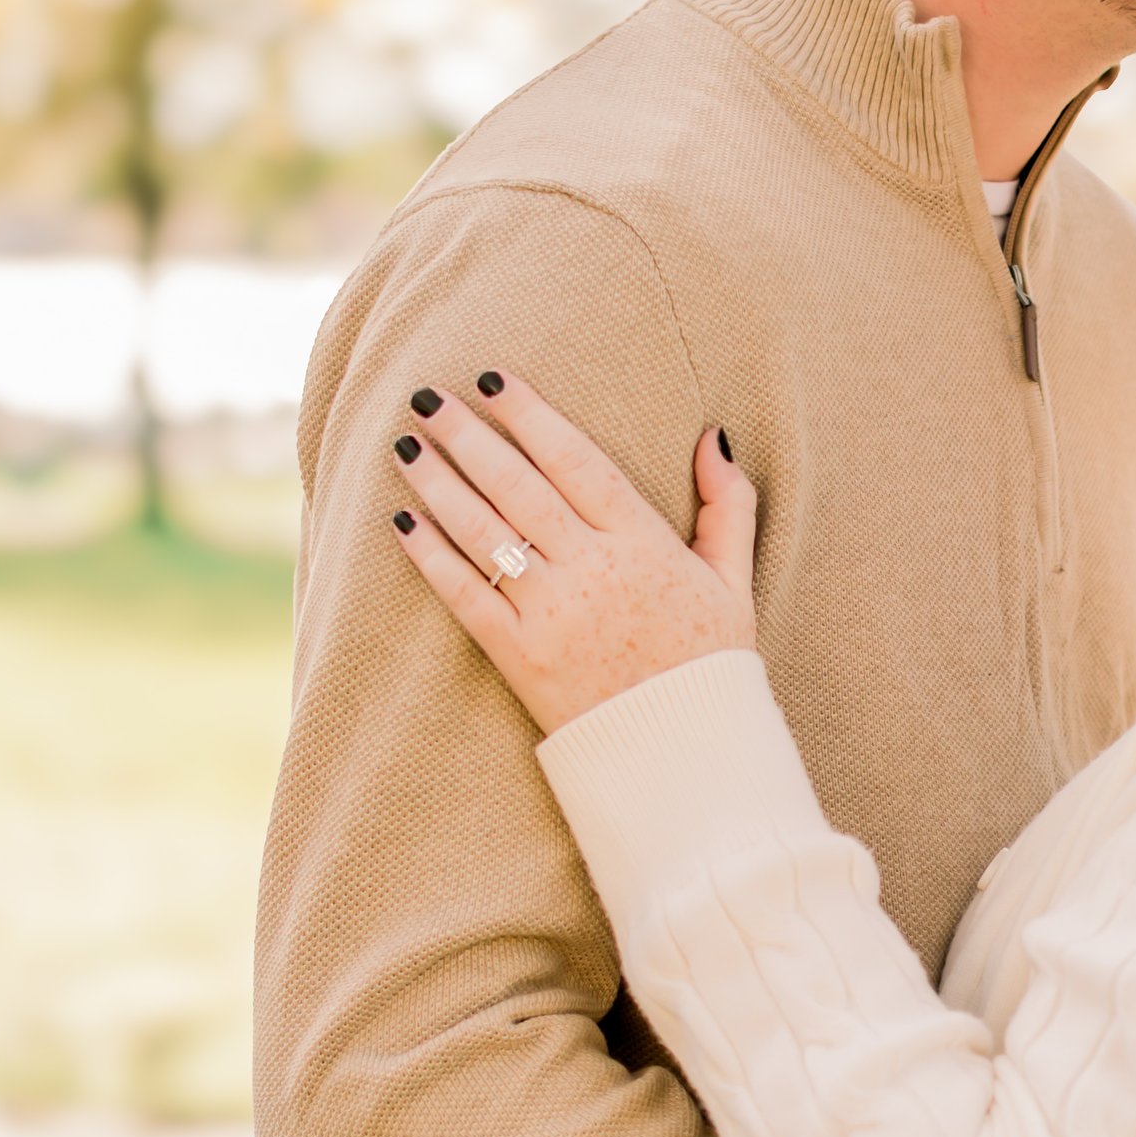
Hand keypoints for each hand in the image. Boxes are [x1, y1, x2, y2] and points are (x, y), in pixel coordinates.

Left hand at [392, 376, 755, 731]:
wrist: (684, 757)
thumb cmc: (709, 663)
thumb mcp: (733, 580)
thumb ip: (728, 505)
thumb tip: (712, 436)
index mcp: (643, 544)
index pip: (577, 461)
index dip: (531, 415)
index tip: (493, 379)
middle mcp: (593, 571)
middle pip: (519, 486)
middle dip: (469, 436)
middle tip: (428, 397)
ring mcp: (553, 614)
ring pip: (485, 532)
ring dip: (439, 483)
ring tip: (406, 444)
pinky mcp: (520, 657)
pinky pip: (467, 595)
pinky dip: (432, 557)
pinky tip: (403, 522)